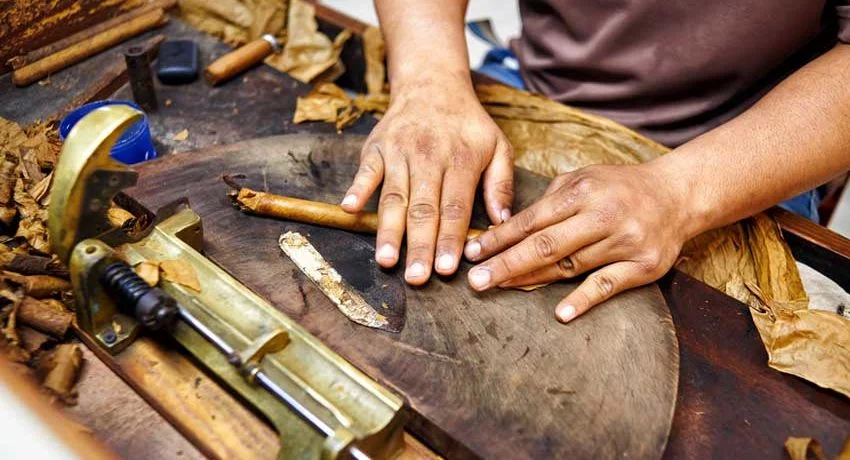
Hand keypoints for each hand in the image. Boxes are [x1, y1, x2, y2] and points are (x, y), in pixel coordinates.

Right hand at [341, 77, 513, 283]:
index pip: (455, 208)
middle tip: (416, 278)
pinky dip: (357, 188)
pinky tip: (350, 209)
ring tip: (386, 260)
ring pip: (394, 197)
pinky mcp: (376, 148)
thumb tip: (503, 222)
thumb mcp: (498, 146)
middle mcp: (428, 157)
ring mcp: (399, 152)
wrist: (432, 83)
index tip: (447, 269)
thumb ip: (502, 184)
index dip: (450, 239)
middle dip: (419, 245)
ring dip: (388, 230)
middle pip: (423, 208)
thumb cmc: (467, 123)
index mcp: (461, 160)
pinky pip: (365, 171)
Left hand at [463, 163, 695, 322]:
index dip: (500, 237)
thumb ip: (549, 200)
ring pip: (570, 266)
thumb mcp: (583, 178)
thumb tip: (506, 227)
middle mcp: (603, 215)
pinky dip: (584, 299)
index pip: (533, 219)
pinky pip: (608, 285)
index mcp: (583, 191)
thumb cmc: (619, 188)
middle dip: (506, 263)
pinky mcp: (643, 266)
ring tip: (501, 288)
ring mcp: (624, 241)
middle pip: (546, 245)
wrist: (677, 195)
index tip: (473, 252)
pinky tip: (560, 313)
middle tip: (476, 280)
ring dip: (532, 280)